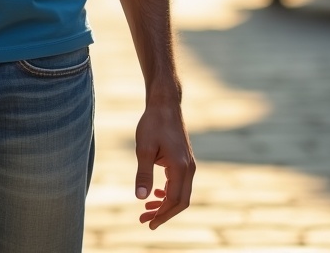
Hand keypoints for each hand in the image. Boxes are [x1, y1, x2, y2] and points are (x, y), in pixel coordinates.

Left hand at [134, 99, 194, 227]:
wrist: (165, 105)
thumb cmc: (153, 124)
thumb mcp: (144, 148)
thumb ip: (143, 174)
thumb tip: (140, 198)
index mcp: (180, 168)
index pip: (174, 201)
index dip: (162, 215)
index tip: (148, 224)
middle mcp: (189, 169)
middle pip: (180, 201)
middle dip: (163, 213)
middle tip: (144, 220)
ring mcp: (188, 165)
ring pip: (180, 193)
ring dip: (165, 203)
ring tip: (147, 209)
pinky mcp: (184, 160)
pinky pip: (179, 183)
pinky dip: (168, 191)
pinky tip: (156, 192)